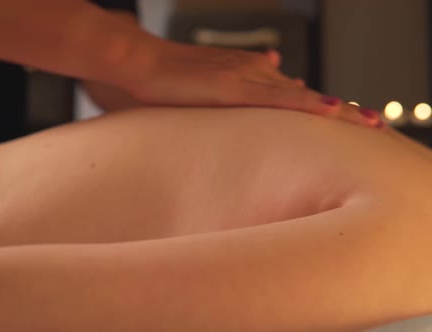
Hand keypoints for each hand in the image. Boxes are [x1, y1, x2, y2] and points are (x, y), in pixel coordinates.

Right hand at [120, 41, 379, 127]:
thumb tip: (272, 68)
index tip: (347, 118)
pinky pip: (278, 98)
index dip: (322, 106)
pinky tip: (333, 109)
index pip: (294, 93)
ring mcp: (247, 78)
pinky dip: (307, 103)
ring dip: (338, 109)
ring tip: (368, 122)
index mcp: (249, 76)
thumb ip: (238, 82)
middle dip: (342, 110)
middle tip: (373, 123)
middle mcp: (255, 73)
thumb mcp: (208, 82)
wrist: (143, 63)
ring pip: (302, 95)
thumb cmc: (169, 78)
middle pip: (307, 94)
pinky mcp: (235, 87)